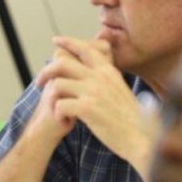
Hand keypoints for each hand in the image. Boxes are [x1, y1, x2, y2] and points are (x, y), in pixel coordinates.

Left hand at [34, 36, 156, 178]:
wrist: (142, 140)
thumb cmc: (132, 120)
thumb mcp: (121, 90)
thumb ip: (106, 79)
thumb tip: (93, 69)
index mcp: (108, 71)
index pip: (85, 48)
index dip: (68, 42)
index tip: (56, 41)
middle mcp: (100, 77)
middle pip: (62, 62)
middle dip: (46, 71)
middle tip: (39, 83)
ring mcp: (93, 92)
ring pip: (57, 84)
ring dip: (50, 98)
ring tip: (55, 109)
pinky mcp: (88, 109)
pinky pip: (59, 104)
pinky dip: (58, 114)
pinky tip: (65, 122)